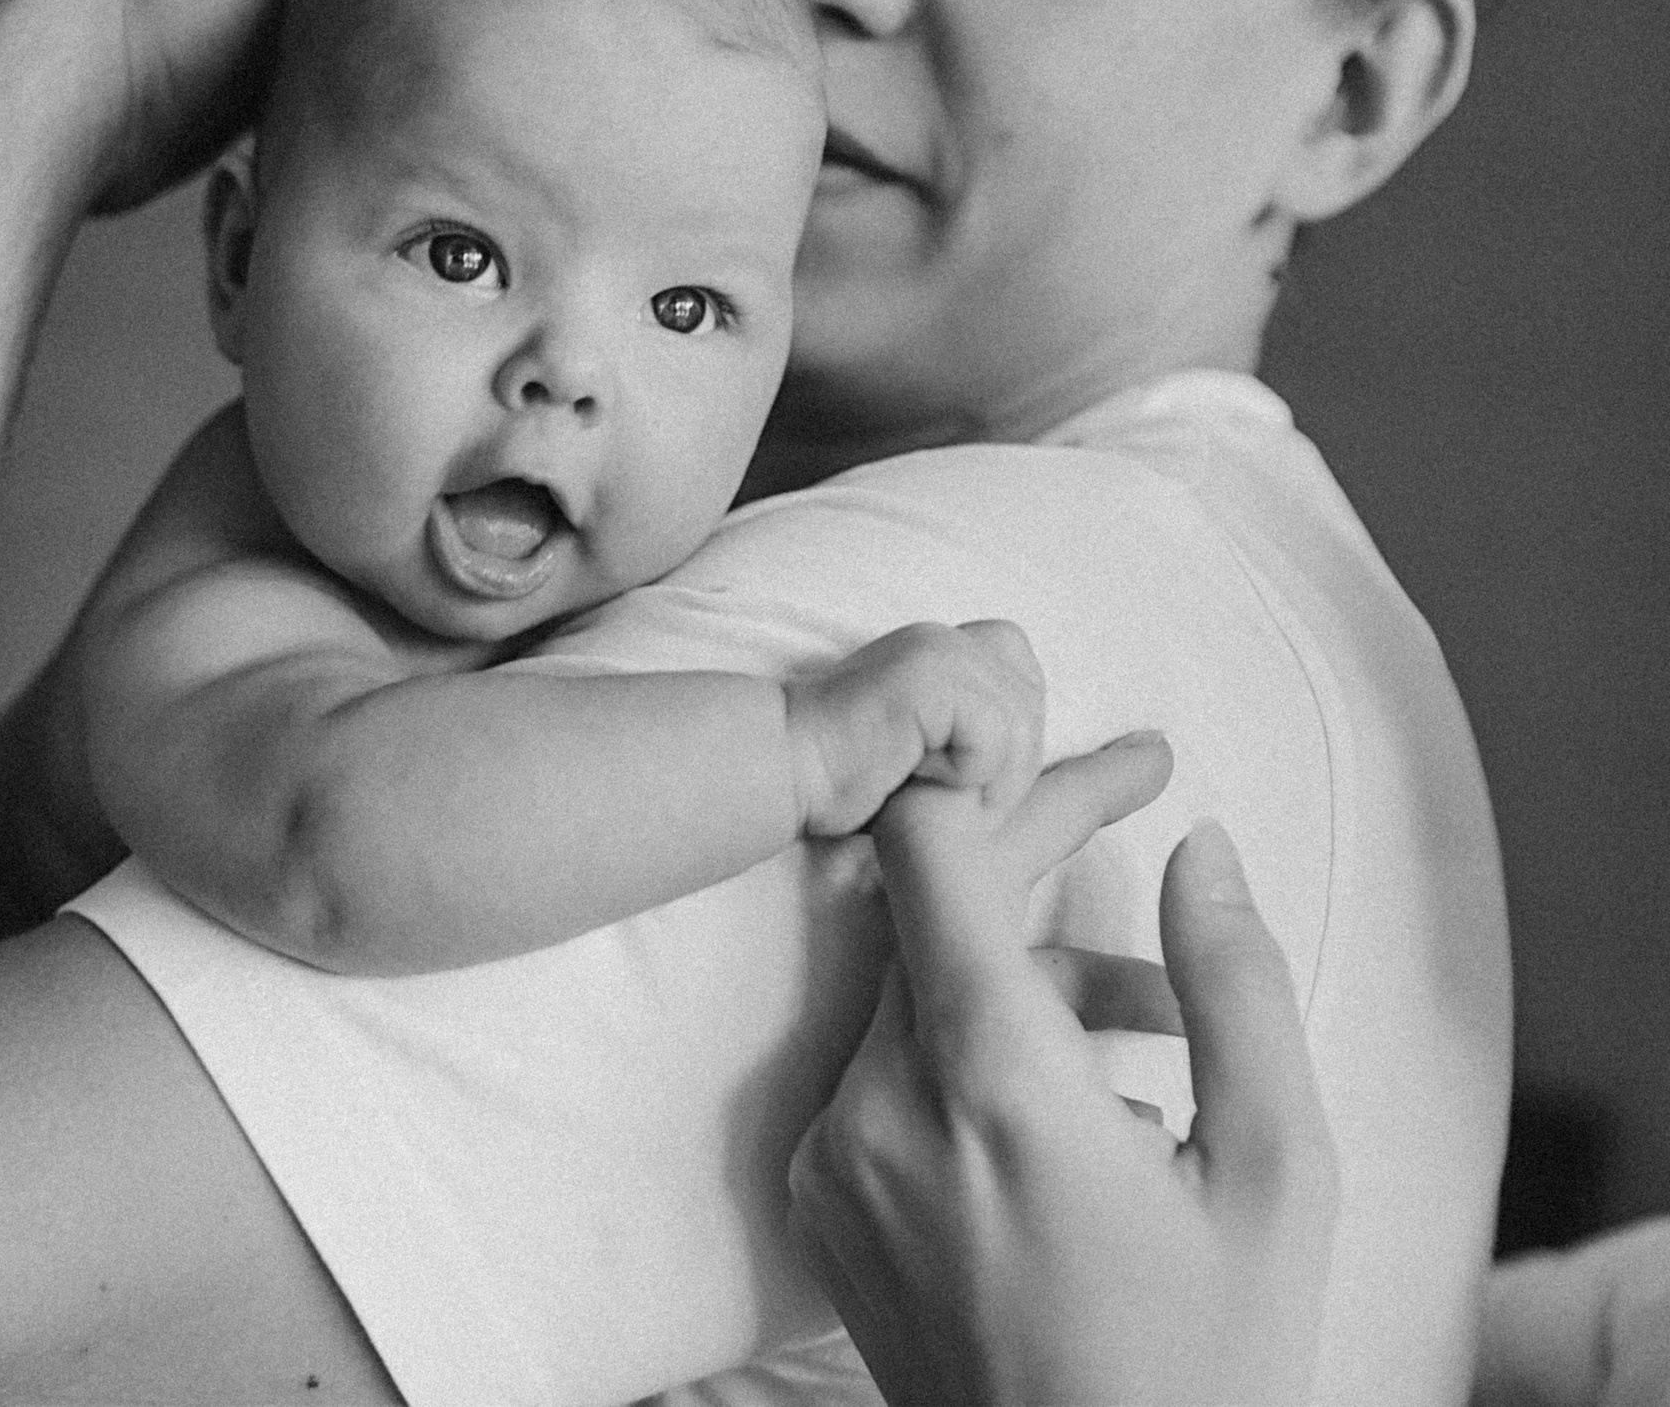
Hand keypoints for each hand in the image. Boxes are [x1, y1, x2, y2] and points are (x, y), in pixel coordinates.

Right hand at [786, 619, 1045, 836]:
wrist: (785, 767)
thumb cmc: (846, 771)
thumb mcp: (922, 739)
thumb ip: (967, 723)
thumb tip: (1031, 744)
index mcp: (945, 645)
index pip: (1027, 676)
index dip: (1012, 733)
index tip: (963, 771)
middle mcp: (947, 637)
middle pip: (1032, 702)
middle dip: (1011, 763)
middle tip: (955, 791)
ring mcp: (938, 653)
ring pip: (1019, 723)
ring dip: (989, 776)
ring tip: (937, 789)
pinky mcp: (929, 680)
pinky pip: (992, 737)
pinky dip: (966, 773)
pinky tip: (915, 774)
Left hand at [791, 752, 1339, 1406]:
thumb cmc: (1208, 1358)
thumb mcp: (1276, 1175)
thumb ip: (1236, 988)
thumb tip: (1199, 844)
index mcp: (990, 1079)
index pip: (926, 847)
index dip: (1001, 773)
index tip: (1085, 749)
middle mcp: (878, 1102)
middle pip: (929, 908)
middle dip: (1033, 853)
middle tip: (1130, 802)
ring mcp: (832, 1153)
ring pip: (915, 991)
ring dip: (1024, 976)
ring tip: (1153, 1033)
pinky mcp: (817, 1197)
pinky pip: (885, 1070)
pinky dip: (969, 1053)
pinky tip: (1076, 1109)